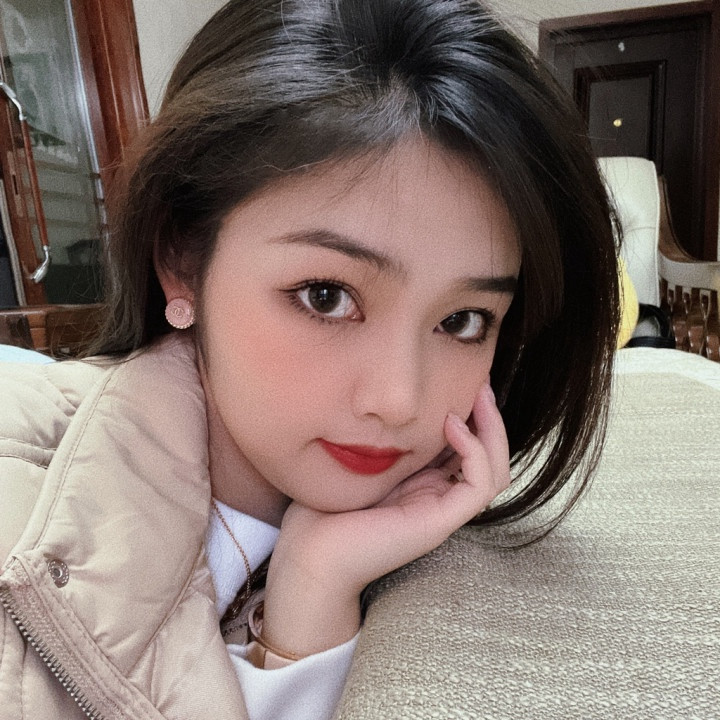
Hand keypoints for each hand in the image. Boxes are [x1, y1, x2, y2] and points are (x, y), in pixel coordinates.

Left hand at [261, 383, 510, 656]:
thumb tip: (383, 402)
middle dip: (489, 417)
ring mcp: (440, 512)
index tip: (463, 379)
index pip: (465, 450)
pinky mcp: (439, 523)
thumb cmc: (321, 510)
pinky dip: (476, 451)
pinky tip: (452, 425)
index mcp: (421, 486)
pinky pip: (480, 485)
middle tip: (481, 381)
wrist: (308, 556)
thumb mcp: (356, 461)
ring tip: (479, 396)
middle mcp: (437, 498)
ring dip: (493, 431)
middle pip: (489, 459)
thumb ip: (378, 437)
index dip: (472, 416)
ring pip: (495, 472)